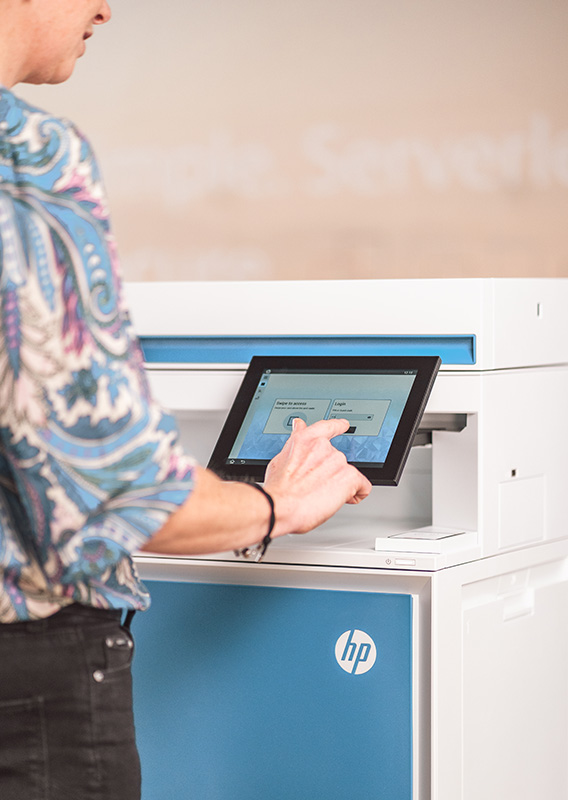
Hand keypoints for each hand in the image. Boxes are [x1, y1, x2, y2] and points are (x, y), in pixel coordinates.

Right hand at [264, 417, 371, 535]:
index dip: (338, 426)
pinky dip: (356, 494)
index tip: (344, 425)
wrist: (280, 507)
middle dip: (331, 474)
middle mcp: (323, 446)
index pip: (327, 427)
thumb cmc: (278, 489)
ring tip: (322, 496)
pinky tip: (341, 500)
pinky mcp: (349, 476)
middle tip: (316, 488)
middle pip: (337, 460)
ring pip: (348, 474)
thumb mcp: (280, 458)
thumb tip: (298, 425)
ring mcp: (338, 460)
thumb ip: (295, 440)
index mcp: (306, 439)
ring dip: (340, 485)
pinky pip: (363, 486)